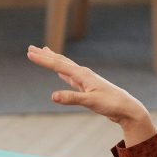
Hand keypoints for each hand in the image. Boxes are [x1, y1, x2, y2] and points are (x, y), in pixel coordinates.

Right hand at [26, 45, 155, 144]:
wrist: (127, 109)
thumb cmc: (111, 104)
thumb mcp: (90, 102)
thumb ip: (71, 98)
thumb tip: (52, 96)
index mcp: (82, 74)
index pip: (58, 65)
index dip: (43, 59)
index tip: (29, 53)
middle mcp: (83, 74)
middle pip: (60, 61)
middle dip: (45, 55)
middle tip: (31, 48)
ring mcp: (85, 79)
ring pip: (64, 66)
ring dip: (53, 59)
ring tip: (44, 52)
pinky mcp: (87, 87)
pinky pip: (70, 75)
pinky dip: (62, 70)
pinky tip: (59, 70)